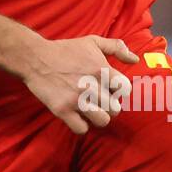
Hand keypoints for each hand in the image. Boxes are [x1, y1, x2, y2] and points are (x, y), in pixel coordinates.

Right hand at [20, 35, 138, 134]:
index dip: (119, 91)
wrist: (35, 58)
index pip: (125, 90)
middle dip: (109, 106)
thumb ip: (117, 47)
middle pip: (116, 109)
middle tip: (98, 100)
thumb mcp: (93, 41)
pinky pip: (82, 129)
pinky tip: (76, 115)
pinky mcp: (62, 110)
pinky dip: (81, 125)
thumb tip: (135, 59)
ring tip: (90, 109)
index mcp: (101, 69)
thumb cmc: (66, 49)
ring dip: (98, 117)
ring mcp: (76, 100)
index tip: (110, 89)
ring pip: (102, 121)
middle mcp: (91, 86)